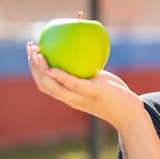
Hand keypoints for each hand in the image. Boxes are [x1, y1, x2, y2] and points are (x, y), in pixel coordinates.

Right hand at [26, 41, 141, 128]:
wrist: (129, 112)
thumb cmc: (115, 95)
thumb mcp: (98, 80)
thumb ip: (89, 70)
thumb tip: (85, 46)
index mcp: (69, 95)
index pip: (45, 84)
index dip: (34, 69)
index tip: (31, 52)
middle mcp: (71, 98)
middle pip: (44, 84)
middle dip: (33, 66)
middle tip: (30, 48)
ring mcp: (81, 97)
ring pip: (53, 87)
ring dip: (41, 71)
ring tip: (37, 55)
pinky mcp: (93, 93)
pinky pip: (73, 85)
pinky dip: (61, 78)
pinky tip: (53, 68)